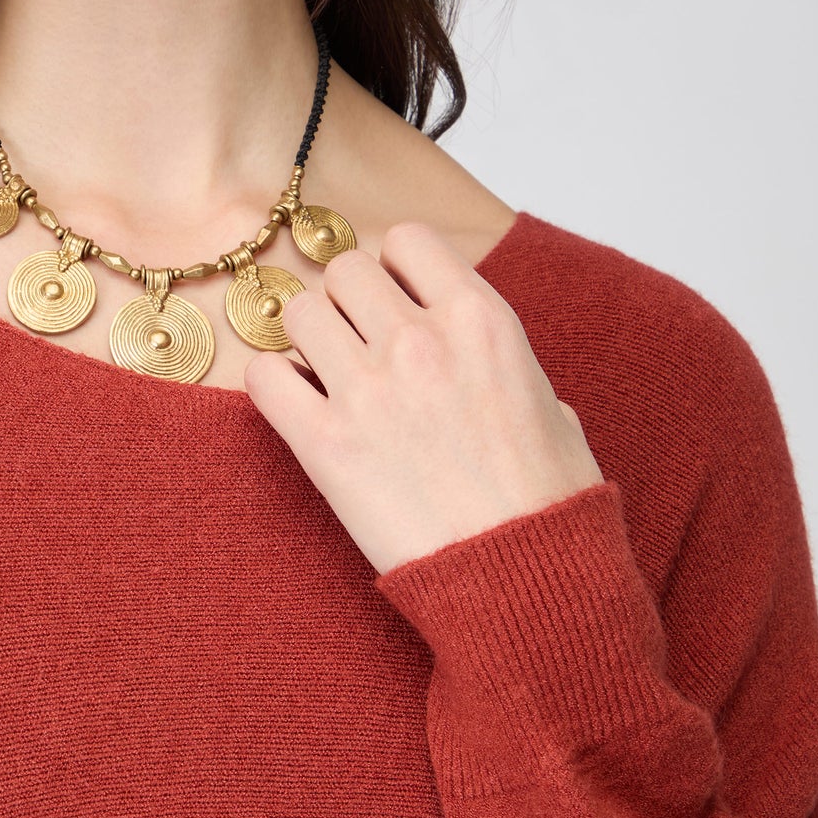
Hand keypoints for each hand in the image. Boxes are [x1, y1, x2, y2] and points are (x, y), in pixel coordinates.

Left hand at [242, 220, 603, 574]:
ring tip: (325, 376)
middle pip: (344, 269)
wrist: (523, 578)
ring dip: (306, 339)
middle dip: (345, 302)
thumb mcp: (552, 409)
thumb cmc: (548, 503)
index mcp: (481, 321)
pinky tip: (297, 408)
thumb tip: (488, 367)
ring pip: (298, 311)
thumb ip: (505, 367)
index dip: (395, 268)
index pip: (408, 239)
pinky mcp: (325, 444)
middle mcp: (421, 341)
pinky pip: (265, 377)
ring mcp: (369, 389)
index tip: (397, 302)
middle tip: (357, 344)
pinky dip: (272, 385)